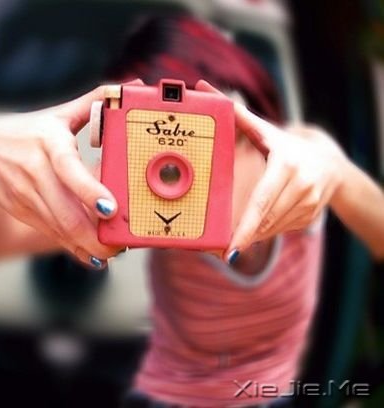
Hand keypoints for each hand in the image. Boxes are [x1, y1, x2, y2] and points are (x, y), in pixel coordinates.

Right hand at [0, 83, 136, 267]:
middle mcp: (35, 171)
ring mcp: (26, 195)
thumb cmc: (29, 129)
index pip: (68, 168)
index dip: (88, 190)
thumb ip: (94, 101)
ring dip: (85, 244)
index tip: (110, 208)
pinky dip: (72, 246)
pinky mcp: (23, 210)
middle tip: (121, 246)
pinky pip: (50, 233)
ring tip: (112, 252)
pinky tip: (92, 255)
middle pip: (64, 211)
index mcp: (47, 143)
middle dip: (93, 234)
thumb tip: (129, 87)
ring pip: (58, 227)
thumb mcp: (58, 113)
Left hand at [195, 80, 347, 261]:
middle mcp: (303, 187)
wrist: (331, 164)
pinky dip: (265, 232)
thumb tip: (204, 89)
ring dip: (252, 235)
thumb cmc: (289, 145)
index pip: (262, 201)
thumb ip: (235, 115)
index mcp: (287, 166)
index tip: (231, 246)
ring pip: (272, 228)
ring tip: (234, 241)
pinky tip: (255, 229)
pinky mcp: (311, 218)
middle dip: (243, 237)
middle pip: (266, 219)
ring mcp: (310, 205)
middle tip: (222, 251)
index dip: (246, 227)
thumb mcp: (266, 130)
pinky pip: (281, 230)